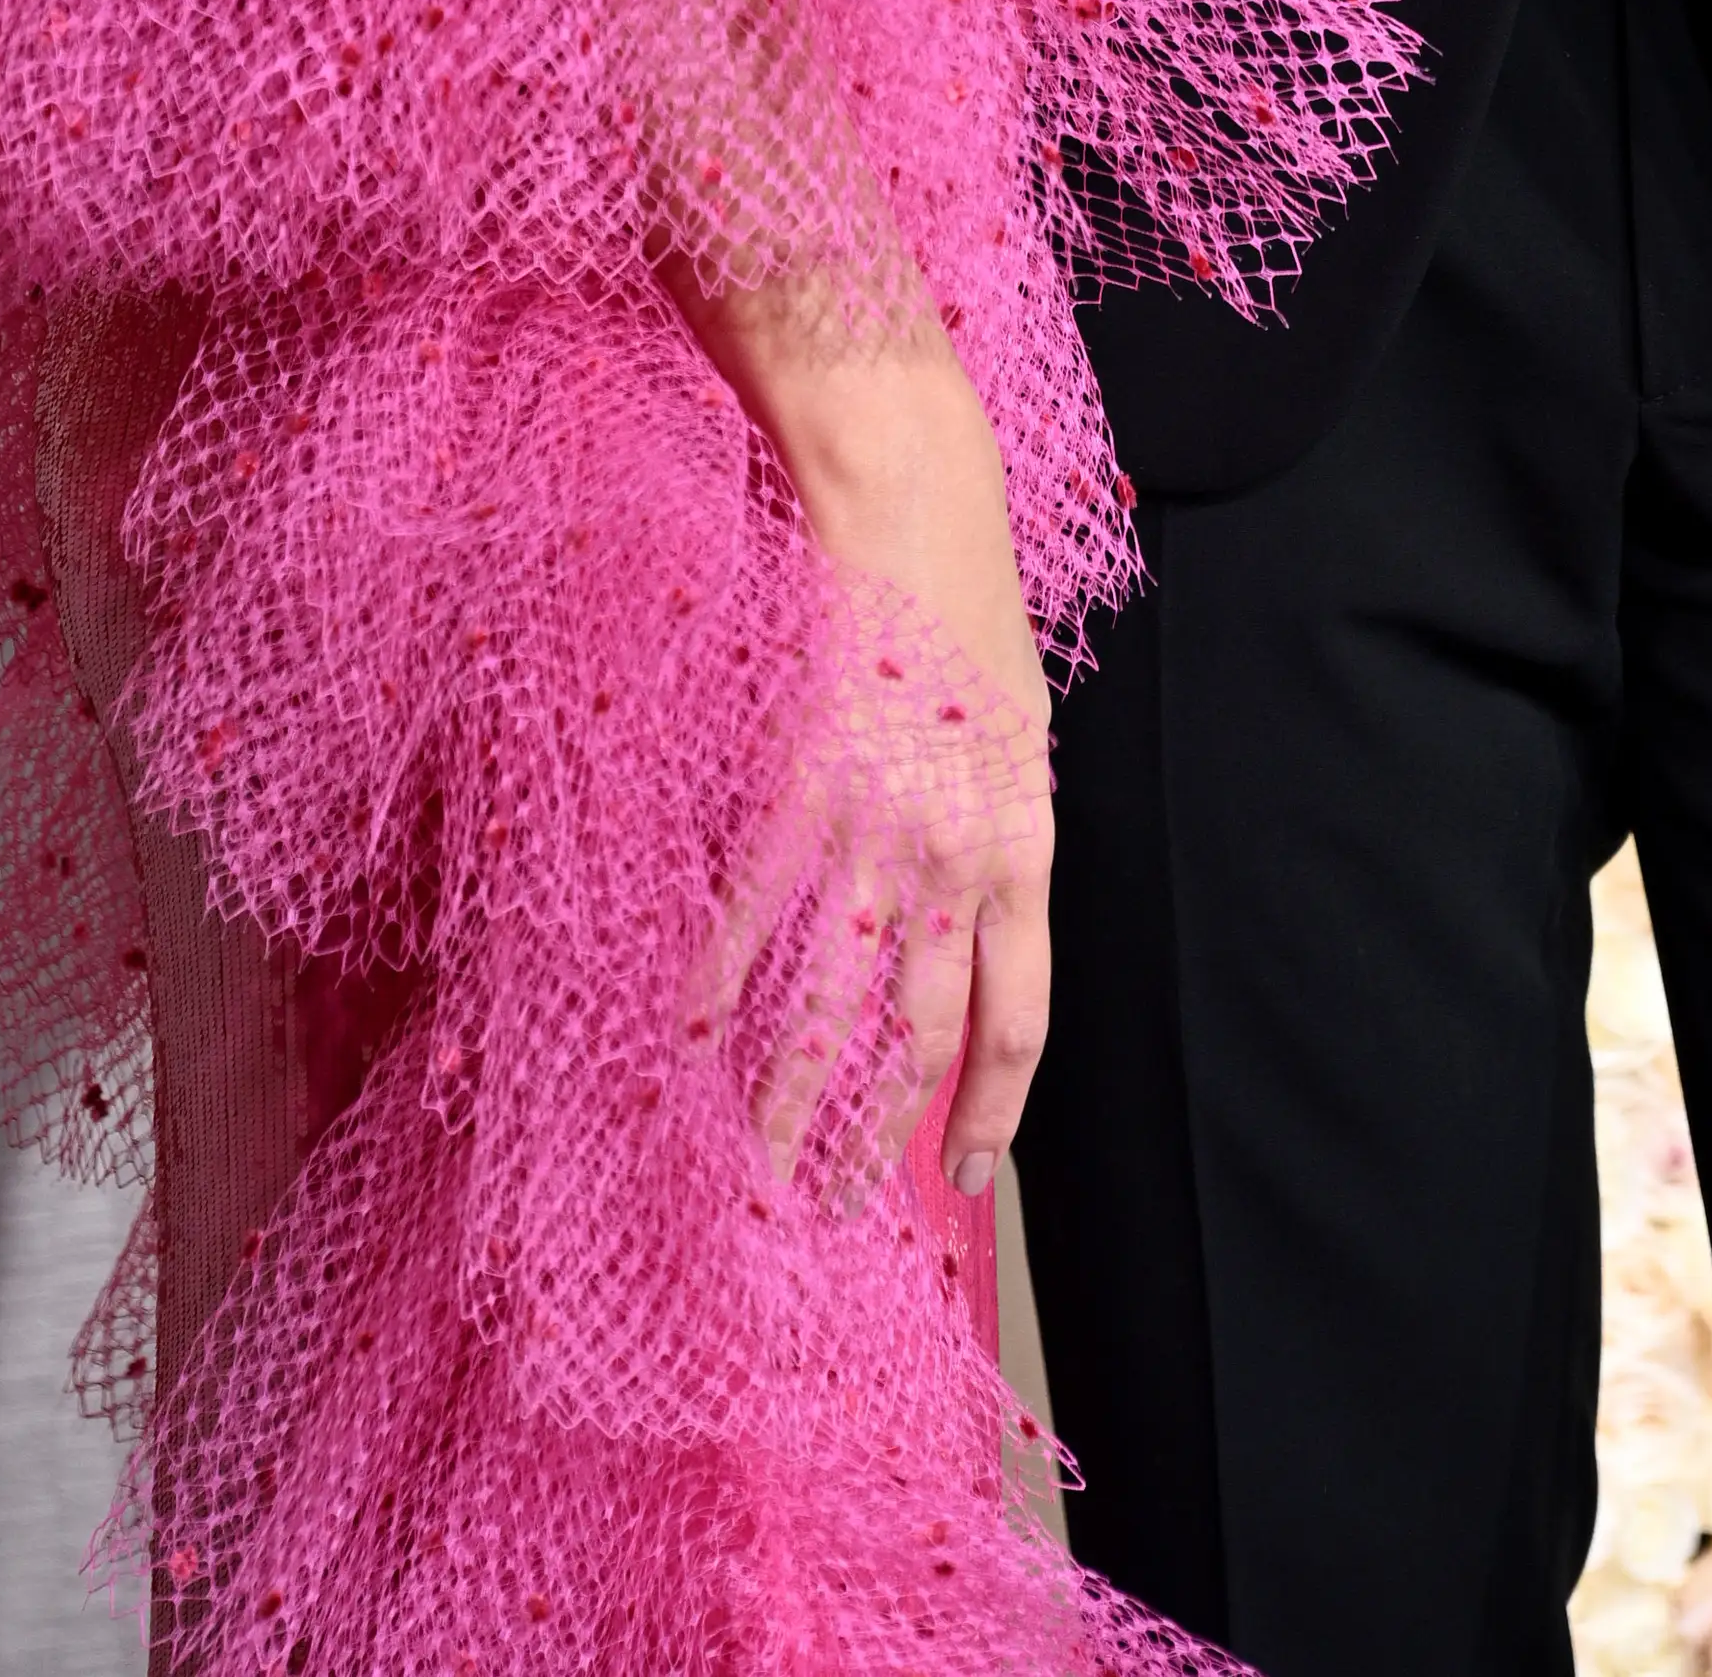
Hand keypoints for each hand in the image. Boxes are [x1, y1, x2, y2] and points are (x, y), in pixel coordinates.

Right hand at [677, 297, 1053, 1205]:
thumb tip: (968, 924)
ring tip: (764, 1170)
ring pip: (835, 995)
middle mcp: (961, 852)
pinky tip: (686, 1029)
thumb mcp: (1016, 732)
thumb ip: (993, 832)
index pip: (1020, 1015)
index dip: (990, 1106)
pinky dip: (719, 974)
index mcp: (1025, 844)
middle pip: (923, 1030)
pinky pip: (759, 904)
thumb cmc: (966, 609)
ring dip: (797, 1095)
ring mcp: (883, 820)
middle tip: (841, 1212)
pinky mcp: (807, 778)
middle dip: (884, 1133)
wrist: (915, 500)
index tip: (965, 1174)